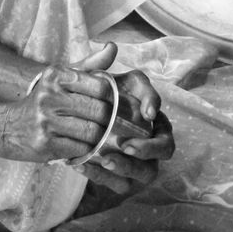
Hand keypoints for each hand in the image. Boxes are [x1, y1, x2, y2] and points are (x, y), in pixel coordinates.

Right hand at [3, 63, 119, 161]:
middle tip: (111, 124)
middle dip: (110, 120)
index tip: (114, 105)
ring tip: (98, 135)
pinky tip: (82, 145)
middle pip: (99, 111)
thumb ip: (90, 65)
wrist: (8, 126)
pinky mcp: (45, 143)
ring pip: (92, 132)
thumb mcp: (62, 78)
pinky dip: (87, 149)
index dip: (113, 98)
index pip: (100, 87)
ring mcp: (46, 121)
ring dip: (100, 137)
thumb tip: (113, 47)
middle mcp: (50, 96)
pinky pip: (81, 149)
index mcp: (56, 76)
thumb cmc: (44, 101)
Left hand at [72, 43, 176, 192]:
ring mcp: (140, 162)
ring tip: (106, 159)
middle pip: (166, 146)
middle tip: (126, 144)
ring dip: (129, 166)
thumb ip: (97, 66)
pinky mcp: (124, 181)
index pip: (157, 104)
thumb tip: (110, 46)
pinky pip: (121, 185)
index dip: (155, 106)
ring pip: (148, 171)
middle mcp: (149, 137)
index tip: (147, 112)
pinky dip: (103, 177)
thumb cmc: (85, 103)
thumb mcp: (86, 84)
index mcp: (144, 110)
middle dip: (150, 147)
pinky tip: (83, 166)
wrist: (66, 127)